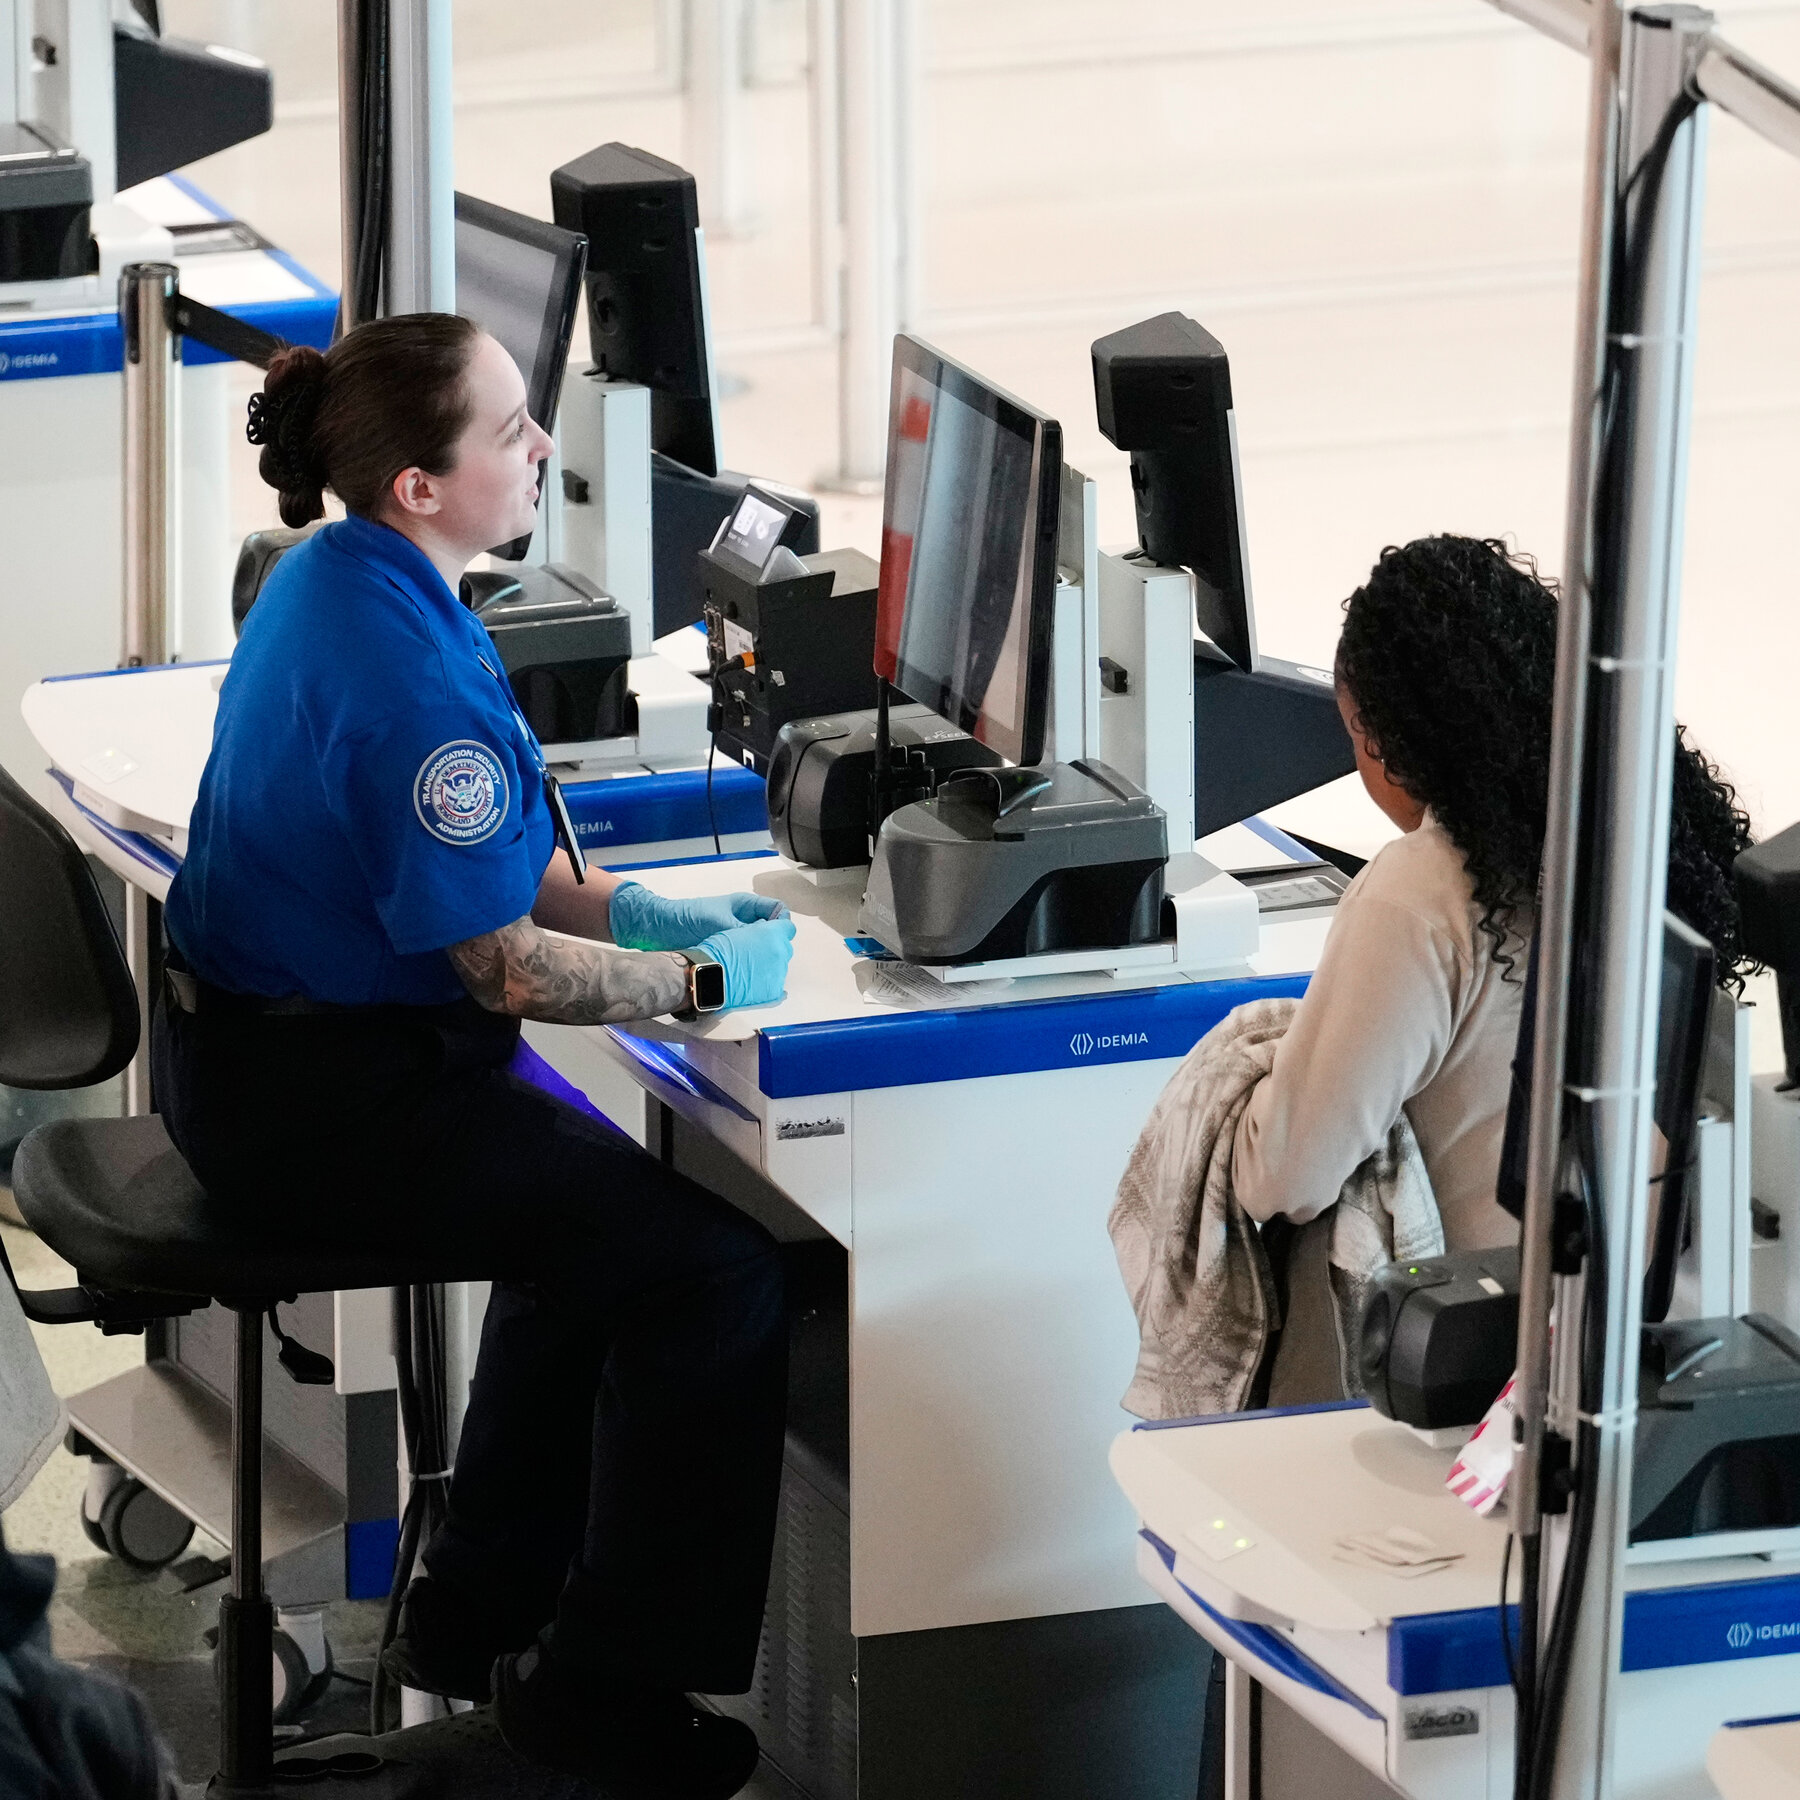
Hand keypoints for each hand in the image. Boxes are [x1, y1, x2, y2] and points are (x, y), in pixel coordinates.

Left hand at [609, 882, 786, 952]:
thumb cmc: (691, 918)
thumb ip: (746, 930)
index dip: (782, 923)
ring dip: (761, 955)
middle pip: (771, 930)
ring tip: (763, 967)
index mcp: (746, 905)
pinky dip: (749, 963)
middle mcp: (743, 920)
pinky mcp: (726, 950)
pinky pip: (745, 956)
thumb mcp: (722, 921)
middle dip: (774, 942)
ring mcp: (735, 935)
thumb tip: (768, 941)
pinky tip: (750, 972)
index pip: (777, 911)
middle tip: (773, 956)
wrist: (661, 928)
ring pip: (758, 946)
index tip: (780, 939)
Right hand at [696, 918, 795, 1008]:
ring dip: (769, 967)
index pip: (788, 928)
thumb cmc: (717, 953)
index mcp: (772, 934)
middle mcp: (780, 952)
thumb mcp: (738, 931)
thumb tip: (763, 932)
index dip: (779, 930)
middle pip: (784, 948)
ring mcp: (778, 973)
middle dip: (773, 949)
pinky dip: (766, 983)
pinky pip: (776, 985)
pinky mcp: (773, 991)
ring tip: (748, 970)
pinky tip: (752, 983)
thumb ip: (758, 931)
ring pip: (780, 967)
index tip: (773, 934)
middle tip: (755, 954)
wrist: (709, 977)